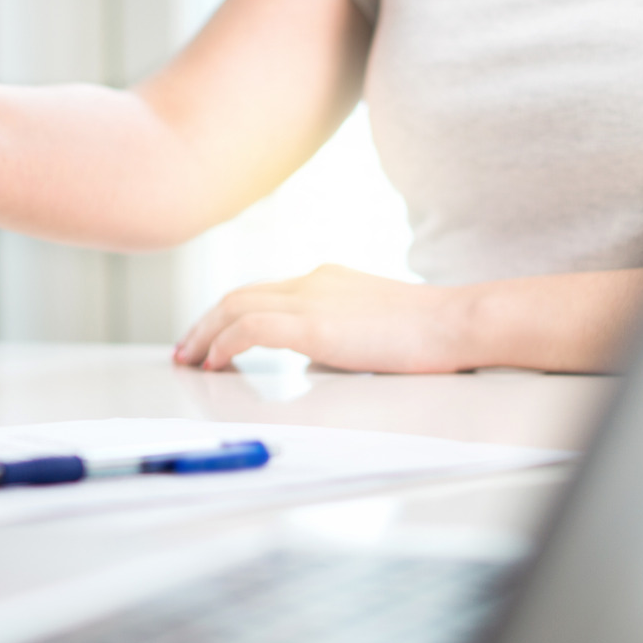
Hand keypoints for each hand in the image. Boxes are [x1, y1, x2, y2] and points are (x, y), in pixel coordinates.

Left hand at [173, 264, 473, 372]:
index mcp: (325, 279)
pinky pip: (250, 327)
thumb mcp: (369, 328)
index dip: (227, 315)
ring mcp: (311, 298)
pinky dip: (224, 343)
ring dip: (205, 334)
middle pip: (238, 294)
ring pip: (235, 306)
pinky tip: (215, 362)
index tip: (210, 338)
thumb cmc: (427, 333)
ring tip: (191, 360)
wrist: (457, 322)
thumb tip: (308, 357)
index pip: (261, 292)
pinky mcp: (314, 324)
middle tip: (186, 350)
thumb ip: (333, 335)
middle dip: (204, 324)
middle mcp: (311, 281)